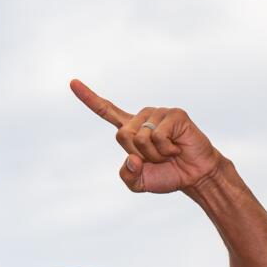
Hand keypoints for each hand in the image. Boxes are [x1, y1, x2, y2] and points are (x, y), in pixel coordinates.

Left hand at [70, 80, 226, 194]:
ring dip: (154, 153)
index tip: (72, 82)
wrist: (194, 176)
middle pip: (122, 134)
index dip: (88, 97)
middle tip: (157, 157)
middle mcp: (142, 117)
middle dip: (138, 153)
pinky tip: (177, 147)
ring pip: (141, 136)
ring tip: (168, 152)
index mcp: (130, 129)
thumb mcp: (137, 183)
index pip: (105, 110)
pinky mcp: (175, 114)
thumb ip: (126, 176)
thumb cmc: (166, 175)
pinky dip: (166, 149)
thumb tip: (131, 158)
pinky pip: (158, 135)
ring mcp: (159, 113)